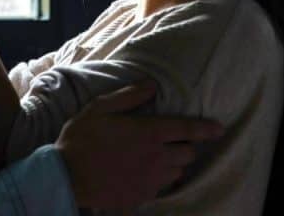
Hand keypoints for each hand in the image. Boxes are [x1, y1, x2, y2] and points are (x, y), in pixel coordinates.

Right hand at [55, 82, 223, 209]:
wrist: (65, 176)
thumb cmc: (81, 138)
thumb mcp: (101, 107)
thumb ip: (130, 95)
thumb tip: (153, 85)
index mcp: (149, 133)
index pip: (188, 130)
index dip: (207, 129)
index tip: (219, 129)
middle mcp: (156, 158)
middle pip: (188, 154)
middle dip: (186, 146)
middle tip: (173, 141)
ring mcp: (150, 180)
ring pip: (178, 173)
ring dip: (174, 164)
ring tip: (159, 158)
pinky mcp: (141, 197)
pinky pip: (161, 189)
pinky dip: (159, 180)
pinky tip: (145, 174)